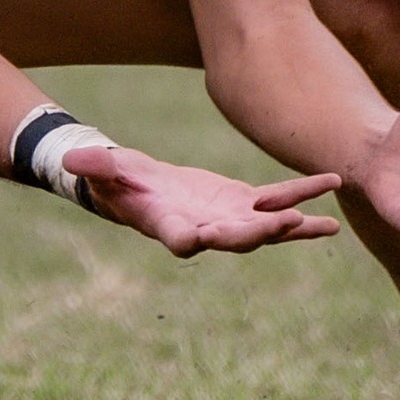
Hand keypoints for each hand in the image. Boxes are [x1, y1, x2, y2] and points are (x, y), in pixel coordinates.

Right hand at [61, 145, 341, 257]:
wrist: (138, 186)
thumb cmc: (115, 180)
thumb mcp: (104, 170)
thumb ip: (94, 166)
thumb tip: (70, 159)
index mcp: (168, 227)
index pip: (181, 239)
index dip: (192, 239)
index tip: (199, 240)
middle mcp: (204, 231)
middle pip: (234, 238)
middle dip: (261, 233)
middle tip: (286, 225)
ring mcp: (227, 220)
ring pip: (266, 227)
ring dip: (295, 225)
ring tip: (327, 226)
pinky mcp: (243, 204)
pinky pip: (277, 202)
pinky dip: (302, 198)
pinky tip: (329, 191)